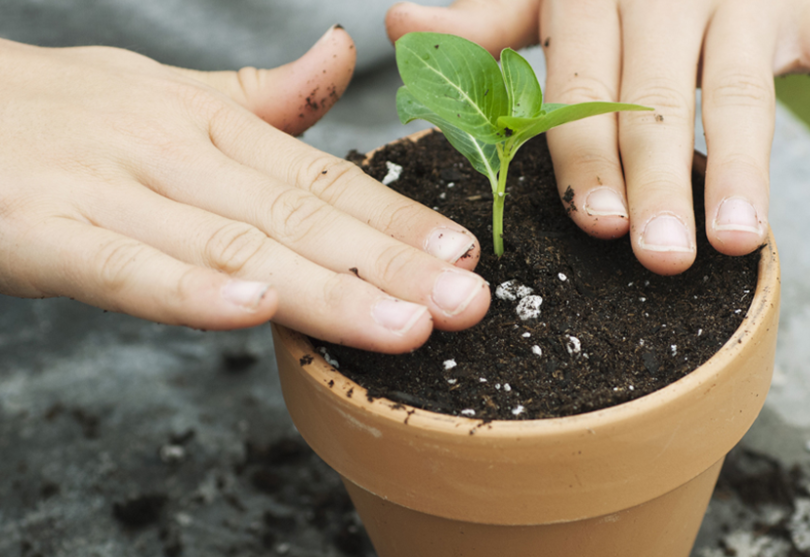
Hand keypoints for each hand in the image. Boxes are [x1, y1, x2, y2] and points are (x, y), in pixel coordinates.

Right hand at [0, 28, 490, 353]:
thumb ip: (261, 96)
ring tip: (402, 325)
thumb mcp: (168, 94)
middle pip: (297, 215)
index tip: (462, 256)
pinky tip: (255, 311)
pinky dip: (188, 290)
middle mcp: (170, 151)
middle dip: (389, 264)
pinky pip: (123, 267)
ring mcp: (105, 189)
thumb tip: (340, 57)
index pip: (322, 178)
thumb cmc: (62, 113)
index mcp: (207, 123)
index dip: (395, 219)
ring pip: (232, 244)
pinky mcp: (38, 230)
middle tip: (465, 303)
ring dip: (323, 288)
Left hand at [386, 0, 809, 274]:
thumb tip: (403, 27)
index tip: (592, 221)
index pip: (584, 79)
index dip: (586, 151)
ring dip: (748, 163)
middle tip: (664, 257)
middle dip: (661, 179)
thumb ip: (486, 19)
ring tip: (743, 240)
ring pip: (742, 86)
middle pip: (661, 96)